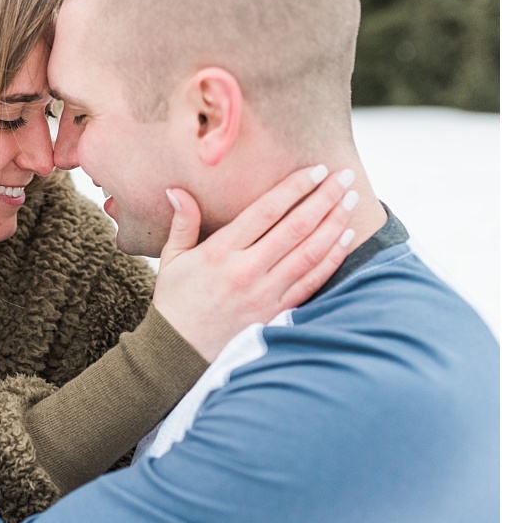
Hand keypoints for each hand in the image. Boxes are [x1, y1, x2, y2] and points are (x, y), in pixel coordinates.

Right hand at [153, 165, 357, 361]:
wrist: (179, 352)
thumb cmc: (175, 302)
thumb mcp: (172, 260)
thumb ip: (182, 223)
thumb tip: (176, 190)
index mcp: (220, 252)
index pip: (266, 211)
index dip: (295, 188)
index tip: (316, 170)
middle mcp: (246, 271)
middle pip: (296, 227)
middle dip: (324, 198)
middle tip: (344, 177)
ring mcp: (265, 293)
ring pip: (310, 252)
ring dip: (334, 223)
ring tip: (350, 200)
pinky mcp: (277, 312)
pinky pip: (312, 281)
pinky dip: (332, 258)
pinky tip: (346, 238)